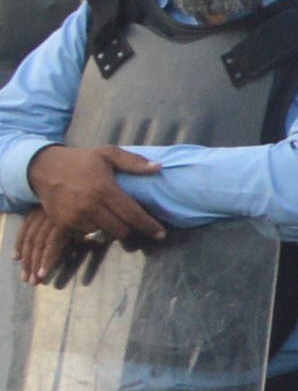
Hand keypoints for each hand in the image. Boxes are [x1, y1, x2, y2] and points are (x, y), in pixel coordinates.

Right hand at [23, 145, 165, 264]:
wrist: (43, 167)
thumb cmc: (80, 160)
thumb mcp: (107, 153)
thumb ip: (133, 162)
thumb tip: (158, 168)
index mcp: (104, 189)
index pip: (133, 214)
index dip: (148, 226)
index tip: (160, 234)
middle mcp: (90, 206)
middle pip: (120, 229)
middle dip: (132, 230)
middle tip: (136, 225)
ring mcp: (75, 216)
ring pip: (104, 235)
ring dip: (113, 231)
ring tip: (117, 222)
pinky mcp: (63, 223)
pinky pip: (86, 236)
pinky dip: (95, 232)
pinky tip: (98, 222)